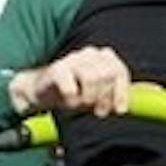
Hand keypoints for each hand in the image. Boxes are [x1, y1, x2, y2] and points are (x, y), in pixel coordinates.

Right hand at [8, 46, 131, 117]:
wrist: (42, 91)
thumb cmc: (74, 92)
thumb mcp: (97, 94)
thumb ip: (112, 96)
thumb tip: (123, 109)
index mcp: (103, 57)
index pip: (120, 71)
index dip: (121, 93)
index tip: (118, 110)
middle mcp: (89, 54)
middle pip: (107, 74)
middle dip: (105, 97)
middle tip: (98, 111)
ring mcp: (72, 59)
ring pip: (92, 77)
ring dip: (89, 97)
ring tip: (82, 106)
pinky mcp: (56, 69)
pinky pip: (70, 85)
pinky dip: (72, 98)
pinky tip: (69, 102)